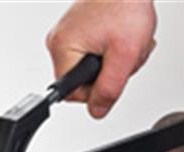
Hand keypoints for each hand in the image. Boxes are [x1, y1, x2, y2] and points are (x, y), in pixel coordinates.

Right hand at [46, 0, 156, 117]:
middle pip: (82, 80)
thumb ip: (110, 87)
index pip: (72, 93)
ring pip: (89, 67)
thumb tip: (98, 110)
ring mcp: (66, 34)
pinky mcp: (76, 29)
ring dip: (112, 60)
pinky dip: (110, 49)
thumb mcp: (125, 53)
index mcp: (62, 48)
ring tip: (124, 42)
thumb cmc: (124, 5)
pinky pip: (92, 52)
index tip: (111, 75)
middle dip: (107, 73)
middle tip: (122, 55)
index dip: (95, 91)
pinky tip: (119, 37)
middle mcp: (58, 42)